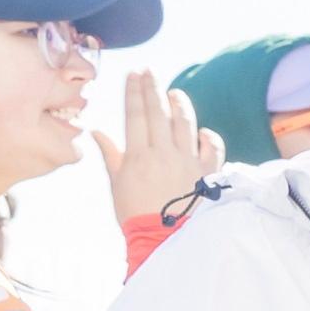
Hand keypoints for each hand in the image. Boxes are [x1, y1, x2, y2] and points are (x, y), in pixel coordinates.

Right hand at [90, 70, 220, 226]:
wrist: (163, 238)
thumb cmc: (135, 213)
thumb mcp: (117, 184)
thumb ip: (111, 155)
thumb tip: (97, 132)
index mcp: (138, 156)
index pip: (135, 115)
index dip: (134, 92)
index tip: (133, 74)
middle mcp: (164, 154)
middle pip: (158, 114)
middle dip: (153, 89)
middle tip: (149, 72)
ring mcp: (188, 162)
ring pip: (185, 125)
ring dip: (180, 106)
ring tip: (175, 92)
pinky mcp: (208, 173)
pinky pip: (212, 148)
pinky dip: (208, 136)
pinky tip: (202, 130)